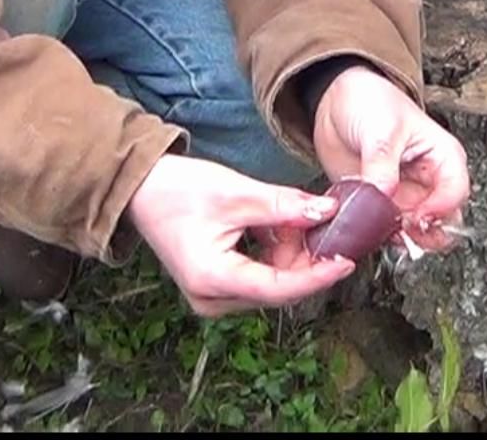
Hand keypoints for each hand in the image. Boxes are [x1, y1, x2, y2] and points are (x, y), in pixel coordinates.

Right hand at [124, 153, 355, 317]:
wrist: (141, 189)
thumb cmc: (177, 190)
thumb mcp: (238, 193)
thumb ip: (286, 206)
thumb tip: (328, 213)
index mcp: (213, 278)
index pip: (278, 288)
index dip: (317, 276)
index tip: (346, 261)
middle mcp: (212, 297)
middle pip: (277, 287)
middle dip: (306, 258)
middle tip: (329, 226)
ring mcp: (213, 294)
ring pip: (271, 281)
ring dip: (291, 252)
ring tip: (297, 217)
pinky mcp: (216, 284)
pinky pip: (258, 275)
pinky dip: (275, 252)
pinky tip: (280, 225)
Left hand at [312, 65, 470, 252]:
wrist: (336, 102)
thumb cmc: (371, 102)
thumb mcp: (381, 130)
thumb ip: (382, 167)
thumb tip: (382, 199)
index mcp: (442, 156)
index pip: (456, 192)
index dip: (440, 210)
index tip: (417, 217)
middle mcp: (429, 180)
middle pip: (443, 220)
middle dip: (425, 231)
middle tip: (402, 229)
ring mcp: (406, 195)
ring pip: (417, 232)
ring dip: (402, 238)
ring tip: (384, 231)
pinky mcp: (382, 205)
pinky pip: (387, 230)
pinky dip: (379, 235)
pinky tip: (367, 229)